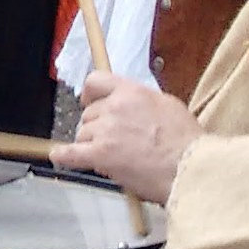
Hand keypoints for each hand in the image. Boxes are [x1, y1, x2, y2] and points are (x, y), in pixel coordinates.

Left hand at [52, 72, 199, 204]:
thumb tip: (132, 106)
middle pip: (89, 114)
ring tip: (112, 156)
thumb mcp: (168, 107)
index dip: (90, 93)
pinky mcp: (101, 154)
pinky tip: (58, 156)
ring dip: (91, 144)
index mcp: (132, 92)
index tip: (89, 101)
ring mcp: (106, 130)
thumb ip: (143, 102)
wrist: (189, 167)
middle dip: (97, 127)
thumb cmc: (187, 142)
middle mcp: (115, 107)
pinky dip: (63, 156)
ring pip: (83, 134)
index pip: (97, 81)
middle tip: (112, 141)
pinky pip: (72, 153)